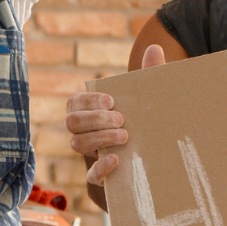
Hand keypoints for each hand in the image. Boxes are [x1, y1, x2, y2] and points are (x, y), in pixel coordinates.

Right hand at [67, 43, 164, 209]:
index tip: (111, 100)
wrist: (154, 162)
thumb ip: (149, 74)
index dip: (89, 101)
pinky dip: (100, 167)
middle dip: (95, 119)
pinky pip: (91, 175)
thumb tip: (154, 48)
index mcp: (90, 112)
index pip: (75, 102)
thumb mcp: (148, 100)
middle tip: (121, 119)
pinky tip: (116, 159)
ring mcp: (89, 155)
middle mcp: (84, 132)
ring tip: (124, 136)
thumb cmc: (145, 123)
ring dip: (99, 138)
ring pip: (76, 144)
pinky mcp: (101, 177)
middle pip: (72, 122)